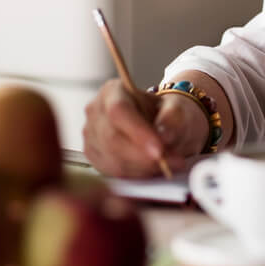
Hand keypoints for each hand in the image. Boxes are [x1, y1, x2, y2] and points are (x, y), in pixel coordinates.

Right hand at [82, 79, 208, 177]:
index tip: (159, 150)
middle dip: (143, 157)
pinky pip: (111, 171)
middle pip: (112, 138)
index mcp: (112, 91)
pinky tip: (152, 169)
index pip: (119, 111)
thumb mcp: (175, 108)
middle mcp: (95, 111)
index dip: (138, 133)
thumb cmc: (164, 112)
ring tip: (168, 165)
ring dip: (142, 168)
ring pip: (112, 159)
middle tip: (171, 163)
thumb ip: (172, 117)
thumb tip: (166, 135)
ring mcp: (90, 134)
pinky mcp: (92, 154)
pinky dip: (135, 174)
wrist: (158, 123)